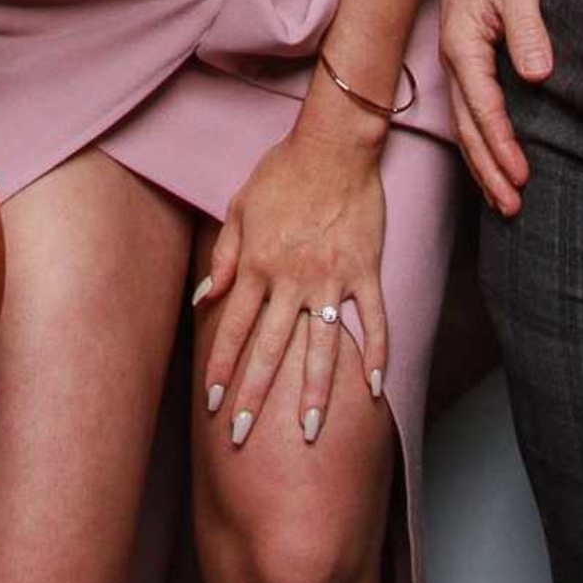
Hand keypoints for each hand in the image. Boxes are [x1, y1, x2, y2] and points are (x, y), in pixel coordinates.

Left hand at [194, 126, 388, 444]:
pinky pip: (373, 322)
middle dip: (253, 395)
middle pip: (270, 349)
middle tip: (242, 436)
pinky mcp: (365, 272)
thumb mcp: (240, 207)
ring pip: (321, 347)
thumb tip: (205, 296)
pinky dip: (377, 355)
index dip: (221, 367)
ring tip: (307, 432)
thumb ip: (225, 256)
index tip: (212, 402)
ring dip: (312, 393)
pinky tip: (375, 390)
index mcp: (258, 265)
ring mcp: (331, 279)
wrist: (333, 146)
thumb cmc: (283, 173)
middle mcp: (291, 280)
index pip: (233, 328)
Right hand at [440, 0, 552, 212]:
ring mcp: (455, 61)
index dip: (502, 145)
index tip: (523, 177)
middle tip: (512, 208)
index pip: (483, 107)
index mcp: (463, 45)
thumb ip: (528, 31)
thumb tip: (538, 76)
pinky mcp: (466, 58)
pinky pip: (469, 111)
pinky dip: (479, 142)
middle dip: (488, 170)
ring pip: (464, 125)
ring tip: (503, 200)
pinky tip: (493, 160)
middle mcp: (453, 59)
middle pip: (467, 128)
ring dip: (481, 163)